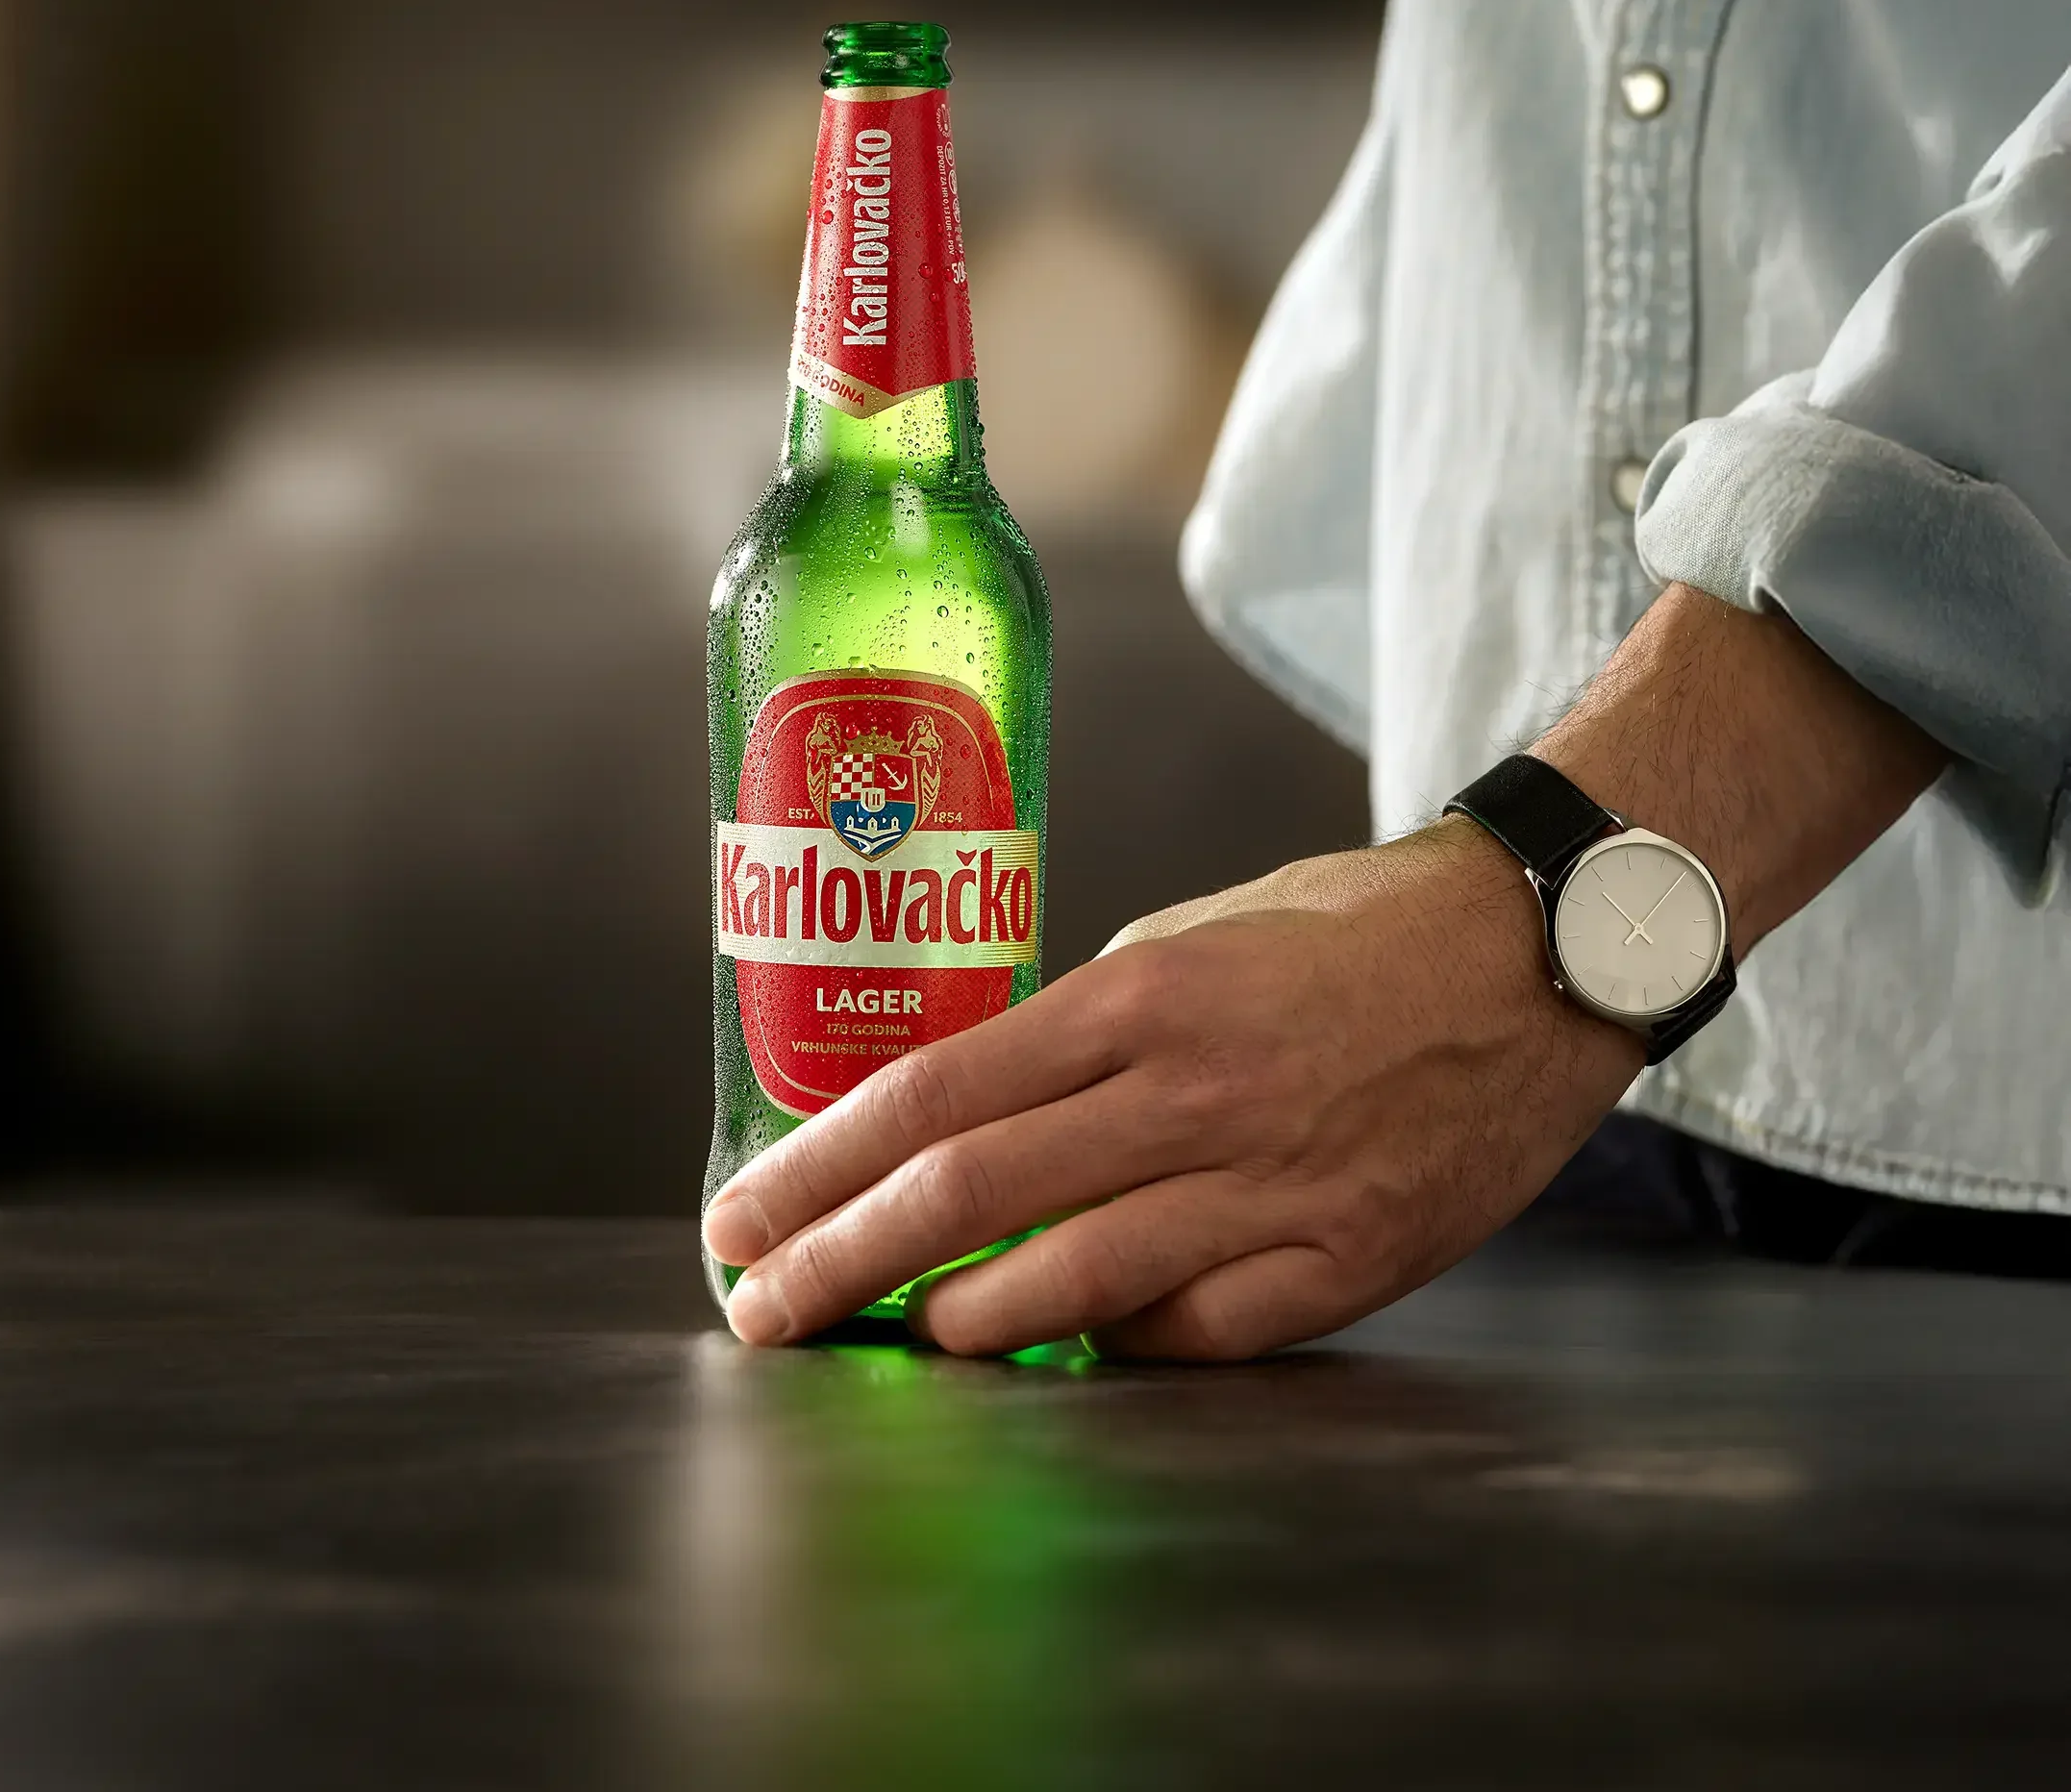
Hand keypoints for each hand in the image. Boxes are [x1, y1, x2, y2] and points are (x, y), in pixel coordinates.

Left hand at [702, 819, 1642, 1359]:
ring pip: (1072, 1284)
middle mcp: (1191, 1094)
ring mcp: (1271, 1188)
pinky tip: (1060, 1344)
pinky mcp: (1346, 1261)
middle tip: (761, 1304)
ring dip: (958, 1324)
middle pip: (971, 1196)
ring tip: (888, 1332)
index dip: (822, 1167)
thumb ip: (1085, 1031)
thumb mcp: (1191, 940)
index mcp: (1140, 998)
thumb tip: (977, 1117)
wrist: (1533, 956)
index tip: (745, 1214)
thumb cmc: (1350, 934)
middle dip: (841, 1262)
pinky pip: (1196, 1332)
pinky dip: (1113, 1345)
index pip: (936, 1094)